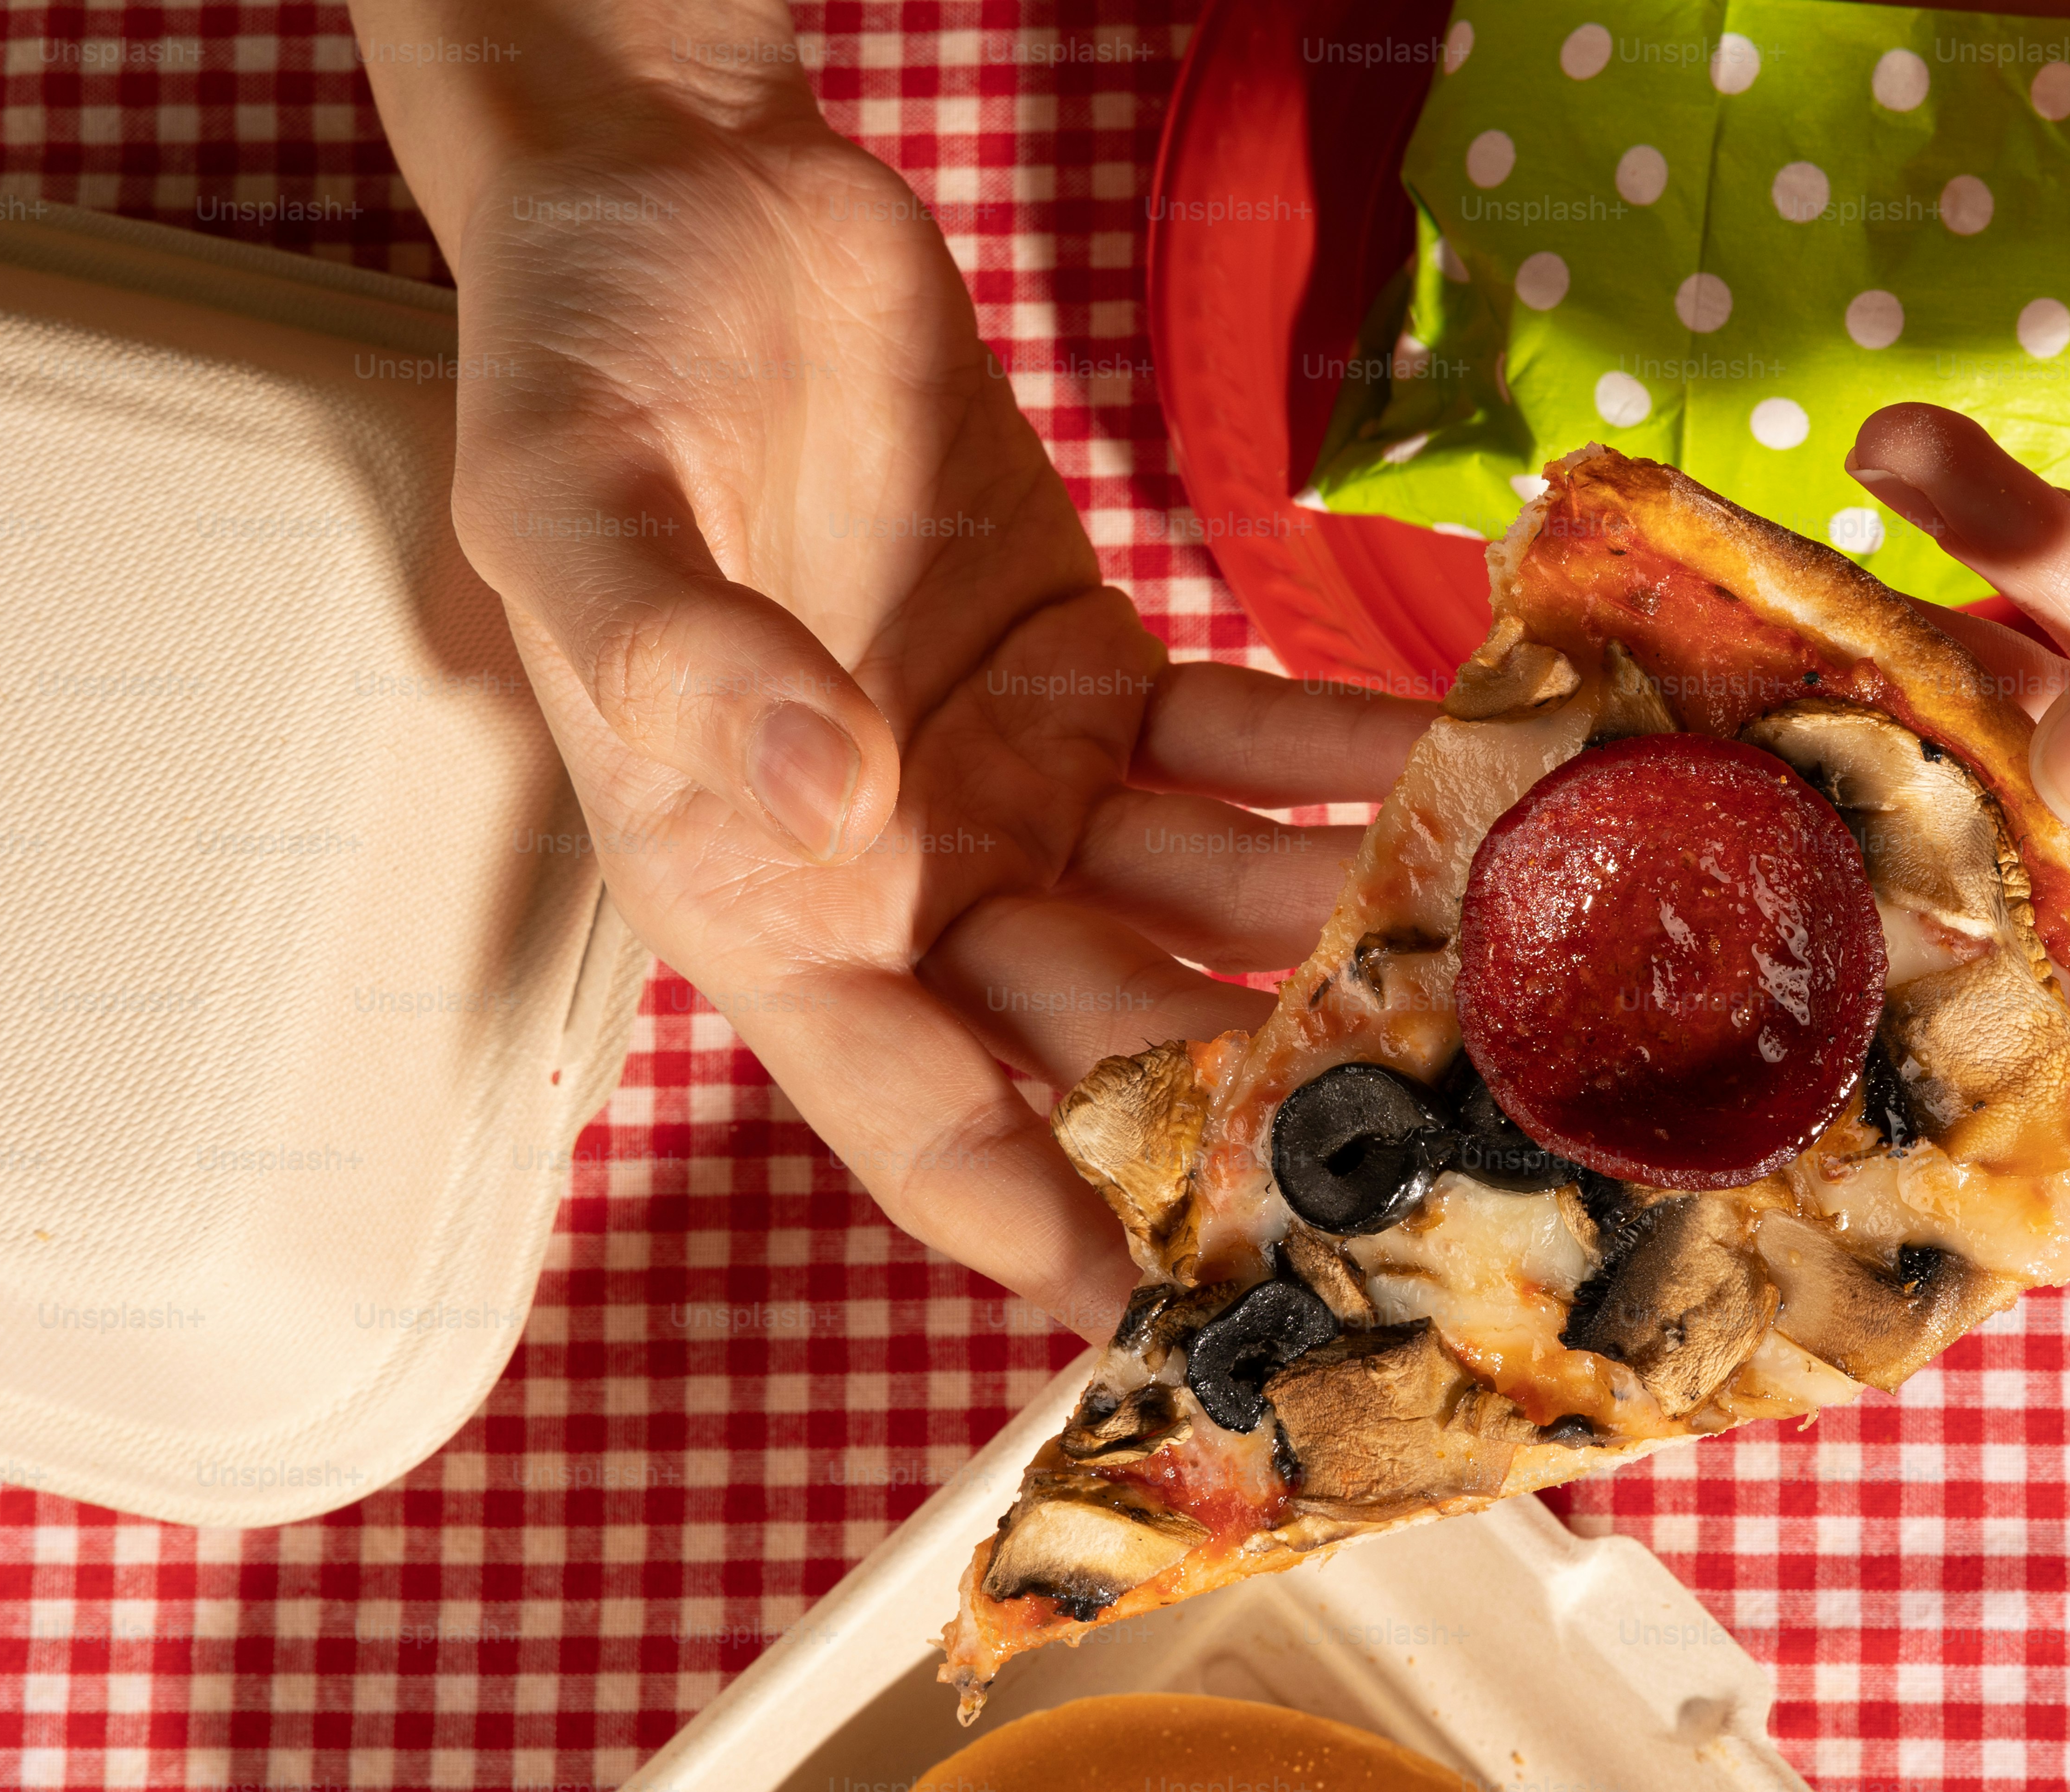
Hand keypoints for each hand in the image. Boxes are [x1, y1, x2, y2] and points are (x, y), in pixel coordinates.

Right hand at [355, 20, 1429, 1334]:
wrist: (689, 195)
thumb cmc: (585, 355)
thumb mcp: (574, 502)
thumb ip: (680, 660)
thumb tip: (826, 792)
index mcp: (758, 894)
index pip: (910, 1113)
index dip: (1039, 1225)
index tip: (1174, 1317)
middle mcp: (898, 873)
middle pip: (1093, 1031)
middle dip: (1247, 1090)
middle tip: (1422, 1133)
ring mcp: (1009, 779)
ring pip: (1198, 897)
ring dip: (1336, 927)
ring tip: (1495, 959)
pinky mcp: (1092, 674)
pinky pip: (1239, 747)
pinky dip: (1341, 765)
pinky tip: (1458, 777)